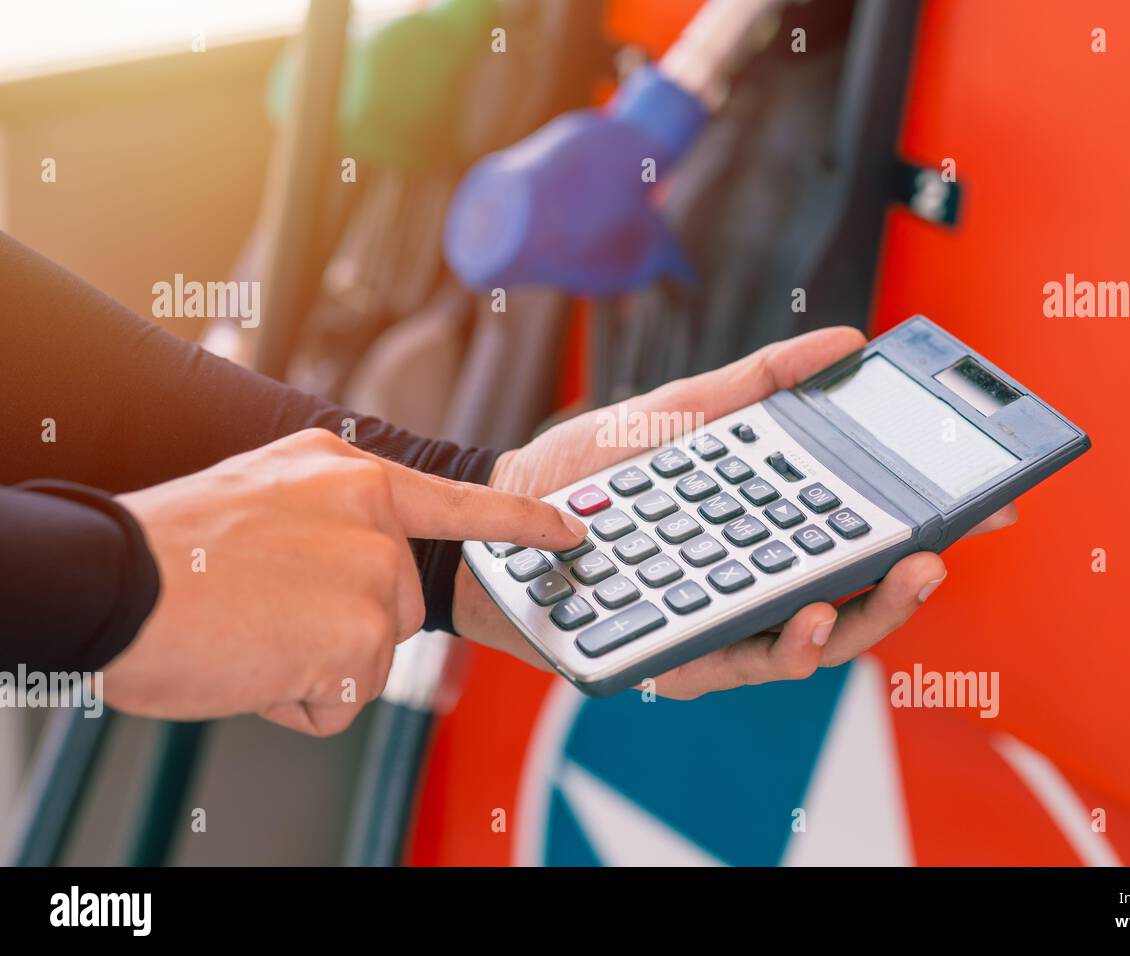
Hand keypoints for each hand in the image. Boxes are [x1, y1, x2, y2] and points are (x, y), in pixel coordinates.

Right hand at [109, 428, 584, 733]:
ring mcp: (371, 573)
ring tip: (250, 633)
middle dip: (342, 627)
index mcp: (347, 471)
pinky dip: (297, 700)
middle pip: (397, 604)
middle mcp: (372, 514)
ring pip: (370, 654)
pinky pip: (342, 698)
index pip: (456, 502)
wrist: (108, 578)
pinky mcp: (361, 635)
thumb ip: (325, 516)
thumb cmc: (166, 549)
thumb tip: (359, 567)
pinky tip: (252, 662)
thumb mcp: (261, 495)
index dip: (519, 525)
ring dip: (315, 663)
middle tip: (264, 614)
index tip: (572, 532)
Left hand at [452, 327, 1016, 698]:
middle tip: (942, 553)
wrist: (506, 514)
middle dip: (906, 583)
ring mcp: (721, 625)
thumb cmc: (594, 471)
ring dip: (863, 620)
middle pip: (852, 600)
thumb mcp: (686, 413)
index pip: (859, 535)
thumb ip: (763, 384)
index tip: (983, 504)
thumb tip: (846, 341)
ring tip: (890, 582)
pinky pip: (744, 663)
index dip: (922, 524)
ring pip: (814, 643)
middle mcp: (755, 585)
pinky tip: (808, 615)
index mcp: (767, 530)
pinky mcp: (682, 657)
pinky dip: (785, 645)